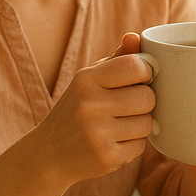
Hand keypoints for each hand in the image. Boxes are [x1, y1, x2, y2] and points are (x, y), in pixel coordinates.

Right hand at [33, 33, 154, 183]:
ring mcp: (97, 133)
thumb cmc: (76, 110)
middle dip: (144, 102)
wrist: (47, 154)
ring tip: (119, 125)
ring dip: (140, 125)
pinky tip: (113, 143)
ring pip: (147, 123)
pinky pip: (140, 147)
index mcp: (86, 80)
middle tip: (128, 106)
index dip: (146, 72)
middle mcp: (90, 105)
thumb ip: (116, 59)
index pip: (135, 66)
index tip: (141, 78)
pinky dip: (132, 145)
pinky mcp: (106, 158)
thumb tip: (136, 37)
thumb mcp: (89, 80)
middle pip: (147, 97)